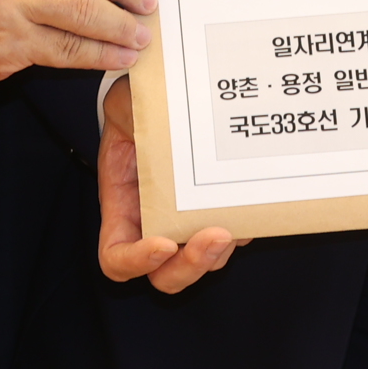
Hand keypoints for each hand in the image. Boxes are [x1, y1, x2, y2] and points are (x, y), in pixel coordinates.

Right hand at [95, 77, 242, 292]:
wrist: (168, 93)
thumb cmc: (141, 102)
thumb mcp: (128, 104)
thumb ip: (133, 114)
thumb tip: (156, 118)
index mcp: (122, 205)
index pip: (116, 257)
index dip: (136, 262)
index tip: (162, 243)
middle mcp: (153, 222)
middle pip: (165, 275)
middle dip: (191, 266)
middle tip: (216, 236)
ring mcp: (186, 220)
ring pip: (203, 261)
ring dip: (221, 252)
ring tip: (237, 220)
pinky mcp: (216, 210)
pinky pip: (230, 237)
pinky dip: (241, 229)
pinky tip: (251, 205)